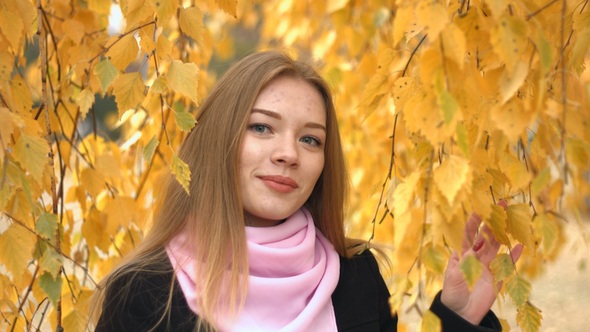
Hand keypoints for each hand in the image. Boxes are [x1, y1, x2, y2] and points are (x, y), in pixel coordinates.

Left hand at [440, 203, 522, 324]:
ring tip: (511, 219)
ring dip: (503, 233)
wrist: (461, 314)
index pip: (468, 233)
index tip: (480, 207)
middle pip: (485, 236)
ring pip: (496, 246)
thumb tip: (478, 243)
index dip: (474, 220)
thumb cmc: (452, 293)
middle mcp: (475, 257)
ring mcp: (487, 266)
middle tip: (500, 205)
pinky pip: (507, 264)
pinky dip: (513, 255)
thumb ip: (467, 259)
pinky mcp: (497, 278)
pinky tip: (520, 244)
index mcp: (462, 254)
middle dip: (492, 221)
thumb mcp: (455, 274)